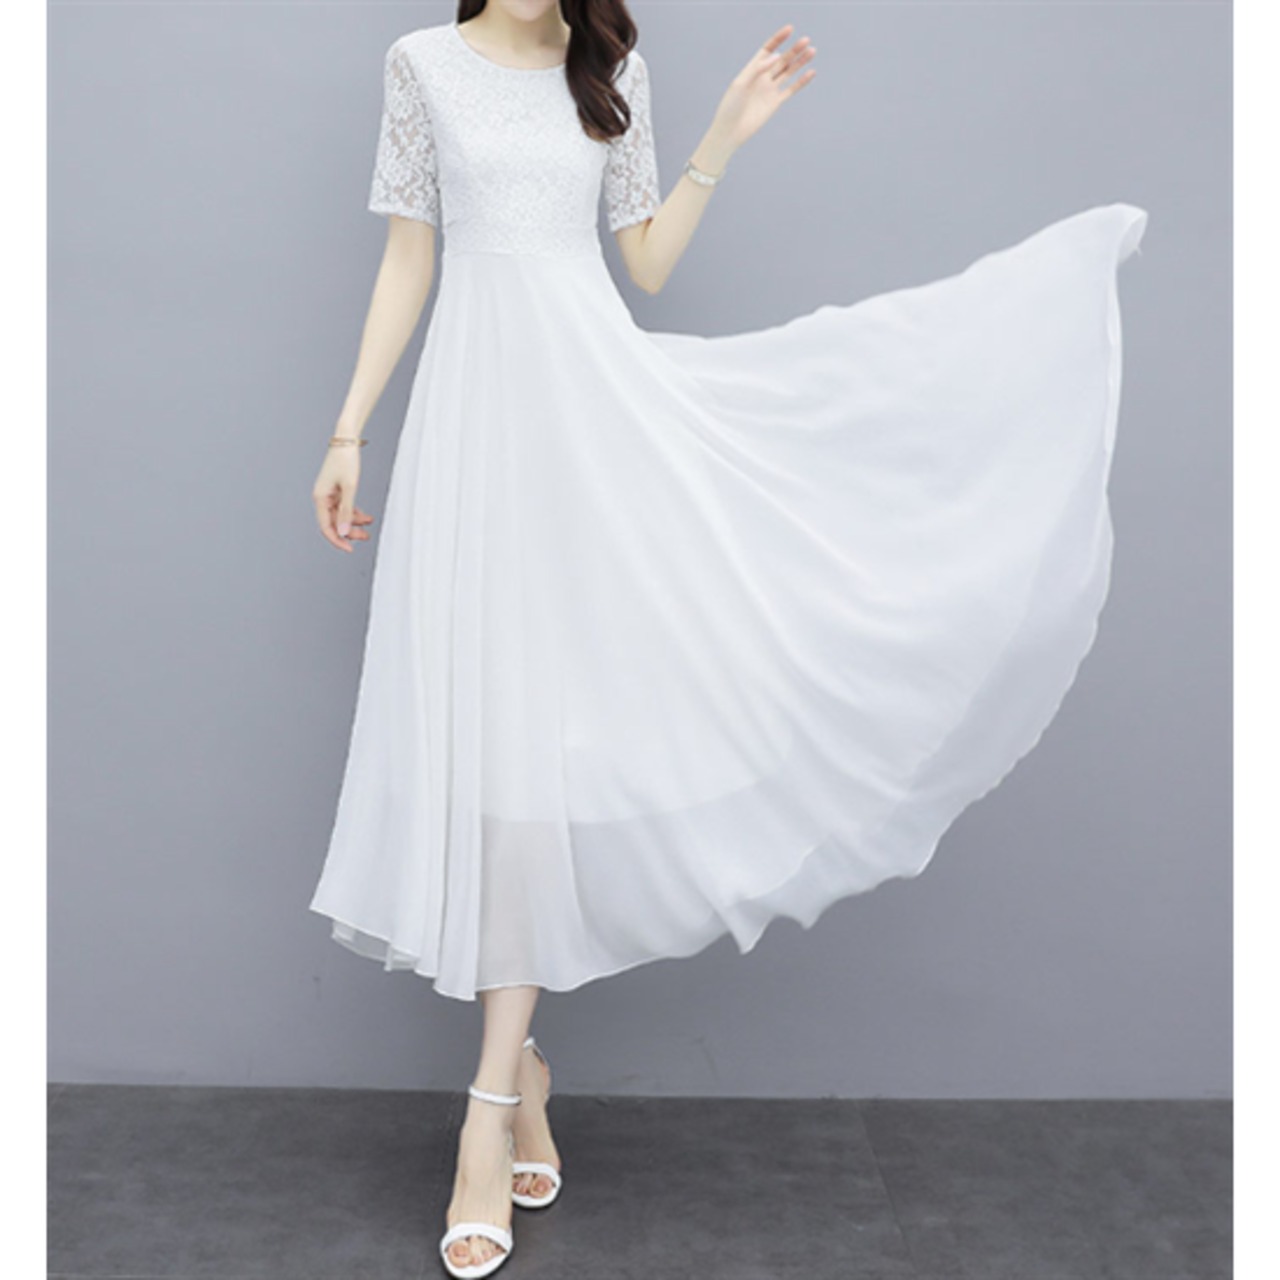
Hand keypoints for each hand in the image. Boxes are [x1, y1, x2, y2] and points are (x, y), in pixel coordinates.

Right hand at [312, 443, 374, 552]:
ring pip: (340, 516)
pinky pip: (344, 507)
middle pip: (334, 523)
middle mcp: (322, 498)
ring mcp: (329, 494)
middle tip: (365, 537)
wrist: (346, 440)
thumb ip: (346, 512)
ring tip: (369, 526)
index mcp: (320, 498)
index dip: (338, 540)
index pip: (326, 527)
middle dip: (349, 531)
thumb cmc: (346, 460)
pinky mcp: (337, 490)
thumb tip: (343, 532)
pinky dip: (355, 513)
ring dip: (354, 523)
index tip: (350, 549)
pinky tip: (366, 517)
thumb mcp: (350, 488)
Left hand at [708, 24, 816, 154]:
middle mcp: (762, 77)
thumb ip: (758, 69)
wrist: (731, 131)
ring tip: (812, 51)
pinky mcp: (775, 103)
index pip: (768, 49)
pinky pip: (791, 89)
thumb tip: (777, 56)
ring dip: (800, 62)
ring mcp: (769, 89)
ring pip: (788, 72)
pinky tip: (811, 72)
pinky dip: (801, 81)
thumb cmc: (731, 106)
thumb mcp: (741, 84)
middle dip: (794, 50)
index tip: (790, 29)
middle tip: (806, 40)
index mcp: (752, 69)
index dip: (778, 39)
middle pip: (781, 59)